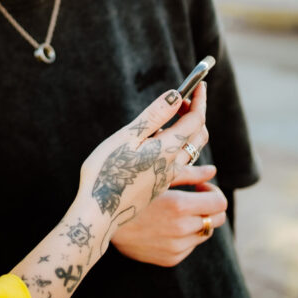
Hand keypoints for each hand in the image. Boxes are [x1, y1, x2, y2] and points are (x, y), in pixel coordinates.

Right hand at [75, 84, 208, 254]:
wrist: (97, 213)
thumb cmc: (105, 171)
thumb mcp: (126, 138)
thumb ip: (153, 116)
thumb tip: (176, 96)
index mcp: (166, 149)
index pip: (194, 119)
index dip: (199, 100)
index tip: (200, 84)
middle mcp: (172, 165)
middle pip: (198, 136)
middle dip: (196, 113)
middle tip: (186, 98)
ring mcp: (167, 179)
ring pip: (192, 153)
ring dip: (194, 133)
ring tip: (186, 118)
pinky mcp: (159, 188)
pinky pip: (185, 169)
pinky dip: (192, 157)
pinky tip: (199, 165)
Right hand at [111, 164, 227, 265]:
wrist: (103, 221)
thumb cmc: (130, 191)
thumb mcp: (156, 178)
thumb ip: (188, 172)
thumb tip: (213, 170)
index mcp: (180, 206)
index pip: (220, 202)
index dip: (213, 191)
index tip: (199, 186)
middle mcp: (181, 229)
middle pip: (218, 219)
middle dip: (210, 206)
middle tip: (192, 197)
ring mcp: (177, 247)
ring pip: (204, 233)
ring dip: (197, 220)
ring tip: (175, 211)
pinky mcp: (170, 259)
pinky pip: (190, 246)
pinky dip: (185, 235)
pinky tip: (165, 225)